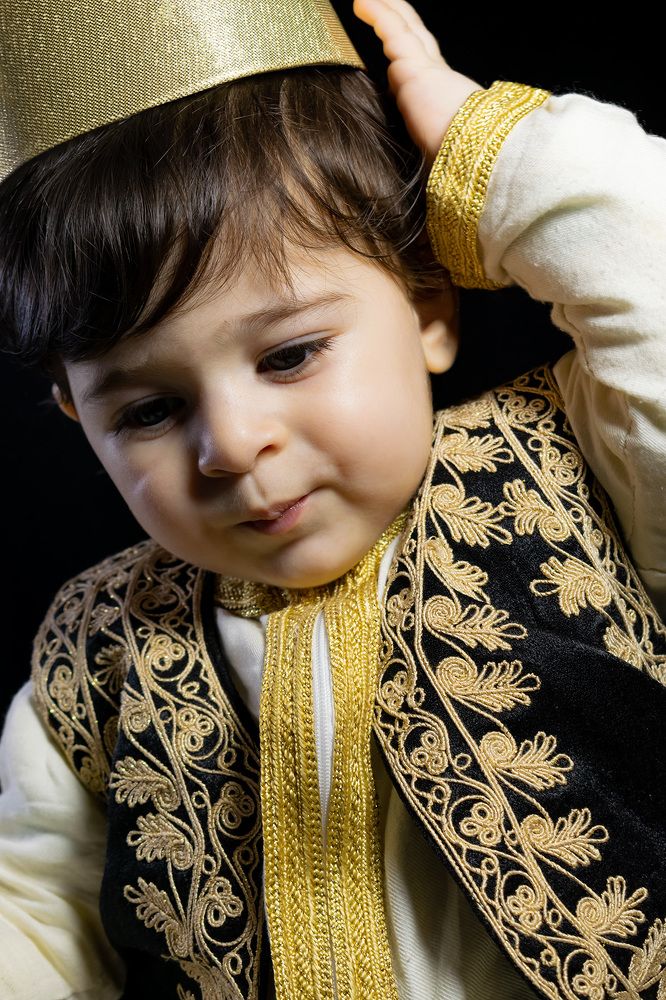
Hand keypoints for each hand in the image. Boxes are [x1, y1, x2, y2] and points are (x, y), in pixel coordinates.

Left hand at [353, 0, 481, 163]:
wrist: (476, 161)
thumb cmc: (460, 170)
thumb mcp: (437, 163)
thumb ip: (425, 159)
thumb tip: (417, 186)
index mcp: (444, 101)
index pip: (422, 74)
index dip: (406, 64)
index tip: (394, 65)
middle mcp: (438, 79)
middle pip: (416, 41)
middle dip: (400, 23)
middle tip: (383, 8)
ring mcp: (427, 70)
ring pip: (405, 30)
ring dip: (388, 12)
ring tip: (366, 0)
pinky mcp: (414, 68)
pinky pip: (392, 31)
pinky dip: (378, 14)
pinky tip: (359, 2)